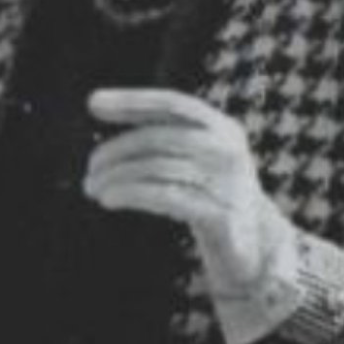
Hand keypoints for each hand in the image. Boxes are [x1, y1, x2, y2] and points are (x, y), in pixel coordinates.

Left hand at [83, 87, 285, 293]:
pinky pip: (165, 196)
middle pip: (158, 138)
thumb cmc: (209, 192)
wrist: (253, 242)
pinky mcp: (219, 213)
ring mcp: (227, 182)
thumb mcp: (195, 156)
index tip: (93, 103)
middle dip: (116, 151)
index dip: (133, 100)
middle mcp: (228, 149)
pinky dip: (130, 194)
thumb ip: (159, 133)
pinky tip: (109, 199)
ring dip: (116, 177)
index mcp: (223, 128)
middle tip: (90, 169)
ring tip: (93, 188)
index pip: (173, 104)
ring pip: (156, 167)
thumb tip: (96, 103)